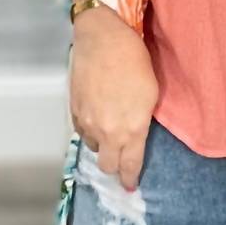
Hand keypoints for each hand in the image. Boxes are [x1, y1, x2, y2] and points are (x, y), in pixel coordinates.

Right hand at [69, 5, 157, 191]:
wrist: (103, 38)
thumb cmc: (134, 61)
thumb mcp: (151, 94)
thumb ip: (142, 122)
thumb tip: (136, 137)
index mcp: (131, 130)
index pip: (129, 166)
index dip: (130, 179)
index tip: (130, 186)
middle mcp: (106, 131)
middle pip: (107, 166)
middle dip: (115, 167)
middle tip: (122, 162)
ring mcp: (87, 122)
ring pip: (93, 148)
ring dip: (102, 147)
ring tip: (110, 135)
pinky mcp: (74, 110)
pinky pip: (82, 133)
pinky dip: (90, 133)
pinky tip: (97, 122)